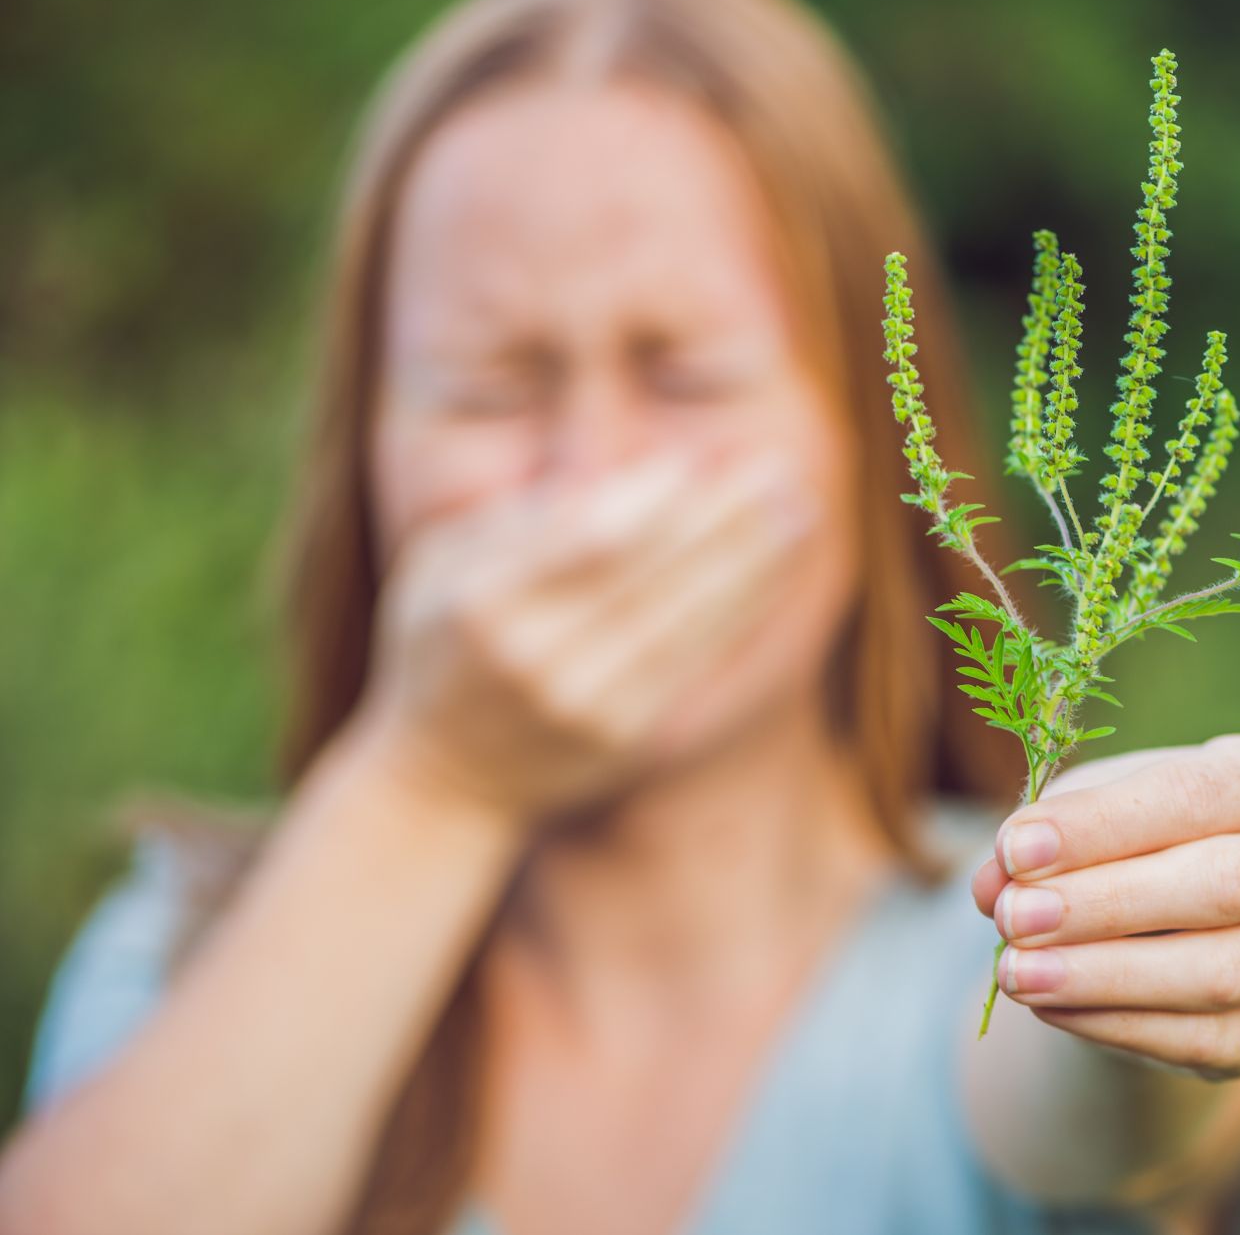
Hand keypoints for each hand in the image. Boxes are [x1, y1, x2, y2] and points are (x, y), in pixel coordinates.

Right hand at [344, 450, 817, 827]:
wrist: (442, 781)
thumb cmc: (442, 644)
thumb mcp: (437, 566)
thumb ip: (514, 519)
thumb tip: (613, 481)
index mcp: (480, 599)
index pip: (586, 537)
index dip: (649, 499)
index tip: (696, 462)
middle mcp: (533, 654)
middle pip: (649, 572)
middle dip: (723, 517)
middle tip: (779, 471)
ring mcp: (583, 702)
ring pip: (685, 617)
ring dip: (752, 562)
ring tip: (798, 514)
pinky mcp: (624, 738)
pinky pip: (694, 661)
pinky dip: (738, 613)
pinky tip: (773, 574)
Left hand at [970, 734, 1239, 1080]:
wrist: (1173, 921)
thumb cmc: (1130, 839)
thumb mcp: (1085, 815)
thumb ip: (1042, 837)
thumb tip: (995, 882)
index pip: (1197, 794)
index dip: (1103, 824)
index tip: (1016, 847)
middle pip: (1220, 885)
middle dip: (1105, 904)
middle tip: (1013, 916)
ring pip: (1218, 974)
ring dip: (1105, 976)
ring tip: (1015, 973)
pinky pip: (1203, 1038)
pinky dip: (1117, 1025)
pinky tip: (1050, 1007)